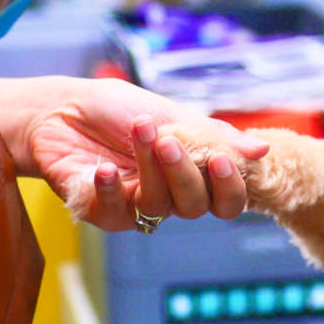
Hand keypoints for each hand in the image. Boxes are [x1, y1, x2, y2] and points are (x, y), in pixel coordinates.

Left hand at [24, 77, 268, 229]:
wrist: (60, 110)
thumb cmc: (118, 111)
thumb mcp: (173, 115)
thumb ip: (215, 136)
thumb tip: (262, 149)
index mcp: (193, 174)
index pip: (226, 200)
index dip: (229, 188)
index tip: (222, 162)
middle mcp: (170, 195)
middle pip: (195, 207)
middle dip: (185, 174)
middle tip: (168, 140)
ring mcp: (137, 207)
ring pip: (159, 207)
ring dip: (150, 170)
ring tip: (138, 133)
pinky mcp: (104, 212)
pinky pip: (117, 214)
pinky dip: (112, 190)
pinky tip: (105, 168)